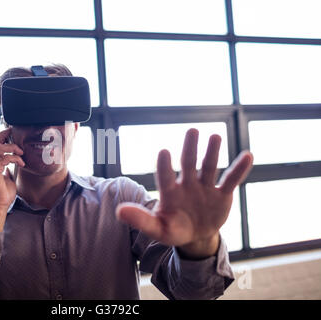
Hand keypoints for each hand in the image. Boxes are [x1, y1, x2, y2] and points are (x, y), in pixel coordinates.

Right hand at [0, 128, 24, 231]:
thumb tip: (15, 162)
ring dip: (12, 147)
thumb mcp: (7, 178)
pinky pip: (5, 158)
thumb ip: (8, 168)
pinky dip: (15, 158)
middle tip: (14, 132)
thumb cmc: (2, 195)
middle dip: (3, 135)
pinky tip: (21, 163)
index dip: (0, 137)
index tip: (10, 133)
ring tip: (21, 152)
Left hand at [116, 128, 252, 258]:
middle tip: (192, 130)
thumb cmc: (173, 229)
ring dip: (212, 152)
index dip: (164, 166)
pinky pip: (231, 180)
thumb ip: (141, 220)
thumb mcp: (157, 229)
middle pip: (188, 163)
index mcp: (169, 192)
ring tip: (215, 136)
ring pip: (209, 167)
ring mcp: (204, 187)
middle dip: (190, 148)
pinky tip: (248, 155)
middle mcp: (186, 184)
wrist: (195, 236)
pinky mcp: (221, 194)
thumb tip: (119, 211)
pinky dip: (239, 169)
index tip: (164, 151)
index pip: (165, 177)